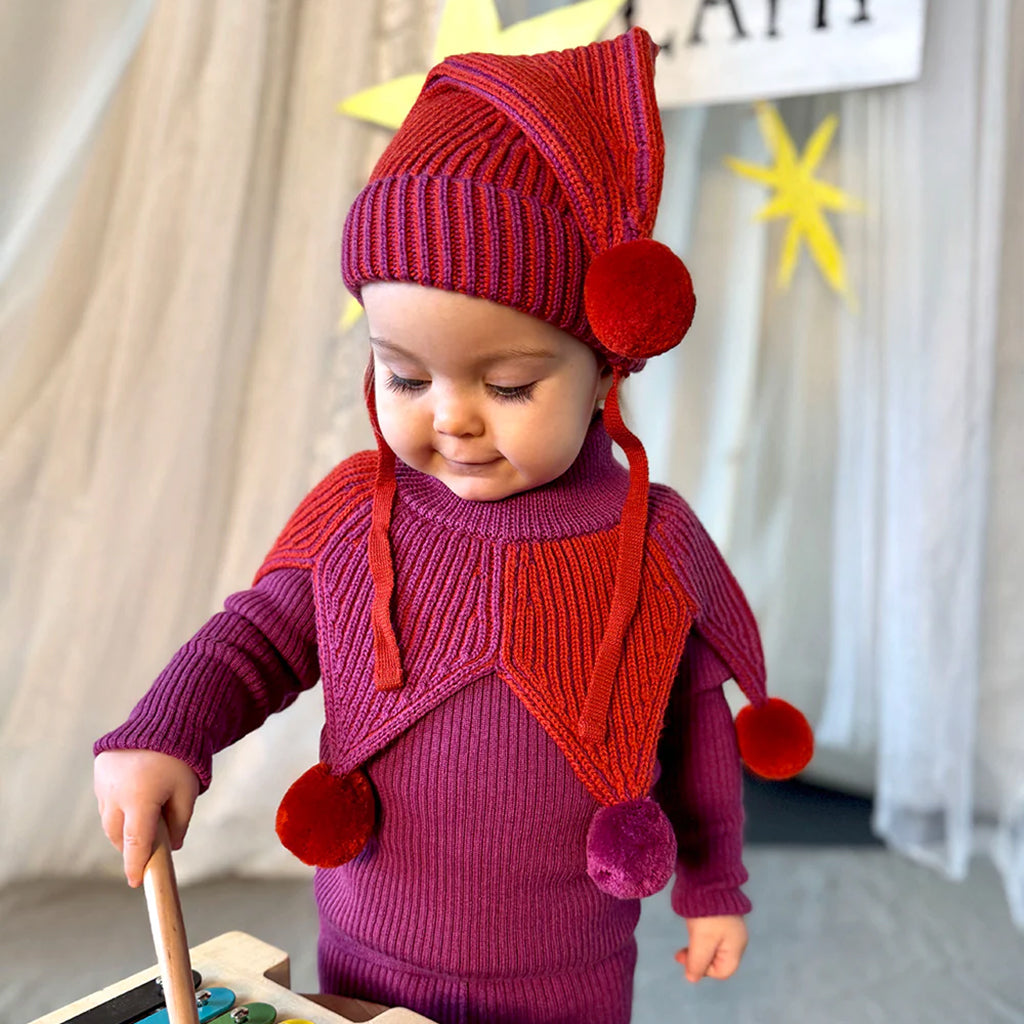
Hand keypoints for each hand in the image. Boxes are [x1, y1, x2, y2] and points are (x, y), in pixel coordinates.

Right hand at [94, 749, 199, 887]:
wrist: (166, 720)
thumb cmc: (182, 758)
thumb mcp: (187, 792)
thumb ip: (179, 823)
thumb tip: (172, 847)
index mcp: (141, 798)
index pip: (135, 842)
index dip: (135, 864)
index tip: (135, 882)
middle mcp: (117, 792)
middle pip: (118, 833)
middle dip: (130, 844)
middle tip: (146, 847)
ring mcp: (104, 781)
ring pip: (109, 818)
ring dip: (122, 825)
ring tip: (143, 818)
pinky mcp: (100, 771)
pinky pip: (106, 798)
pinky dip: (117, 805)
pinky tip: (134, 797)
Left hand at [675, 914, 747, 982]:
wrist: (708, 880)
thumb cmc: (707, 915)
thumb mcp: (702, 942)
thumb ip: (697, 963)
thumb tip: (692, 978)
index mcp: (736, 946)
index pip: (722, 971)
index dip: (704, 971)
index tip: (688, 960)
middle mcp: (735, 937)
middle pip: (717, 959)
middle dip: (698, 959)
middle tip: (679, 954)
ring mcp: (728, 924)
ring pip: (712, 946)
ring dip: (696, 948)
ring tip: (683, 944)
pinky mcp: (719, 914)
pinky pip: (710, 933)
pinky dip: (699, 936)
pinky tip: (691, 929)